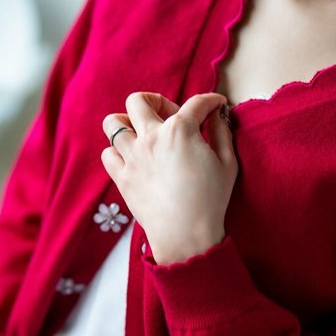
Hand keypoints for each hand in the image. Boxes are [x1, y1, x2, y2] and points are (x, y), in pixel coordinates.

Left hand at [102, 92, 237, 264]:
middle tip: (170, 116)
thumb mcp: (228, 162)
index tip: (216, 106)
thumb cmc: (211, 200)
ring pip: (113, 123)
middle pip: (139, 101)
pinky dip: (117, 152)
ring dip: (126, 122)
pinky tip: (133, 158)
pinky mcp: (121, 178)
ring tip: (142, 134)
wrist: (186, 235)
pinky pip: (107, 154)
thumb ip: (222, 132)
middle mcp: (151, 138)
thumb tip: (217, 115)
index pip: (196, 103)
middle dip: (156, 101)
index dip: (211, 101)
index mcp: (180, 130)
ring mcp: (132, 157)